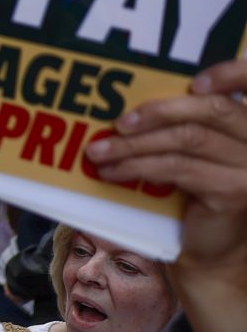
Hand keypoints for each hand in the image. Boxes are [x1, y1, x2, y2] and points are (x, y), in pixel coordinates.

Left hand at [87, 59, 246, 331]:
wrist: (212, 257)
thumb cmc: (195, 200)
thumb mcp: (195, 156)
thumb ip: (186, 126)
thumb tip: (134, 101)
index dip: (230, 74)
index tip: (192, 80)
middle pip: (210, 111)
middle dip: (157, 112)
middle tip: (116, 123)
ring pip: (187, 140)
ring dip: (134, 144)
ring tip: (98, 152)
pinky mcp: (233, 193)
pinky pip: (177, 169)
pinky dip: (138, 167)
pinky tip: (111, 172)